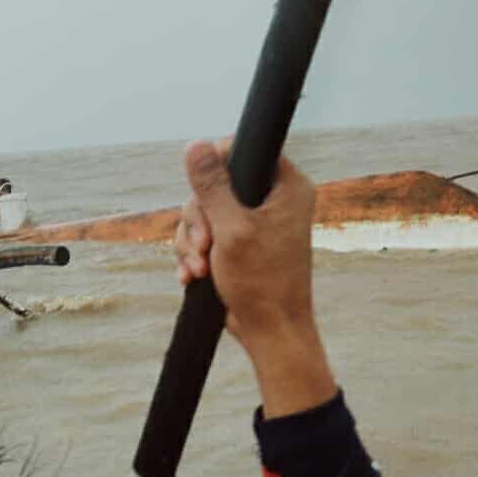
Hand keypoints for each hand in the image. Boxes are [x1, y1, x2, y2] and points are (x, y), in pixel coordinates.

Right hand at [177, 140, 334, 416]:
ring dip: (192, 241)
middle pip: (215, 184)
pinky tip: (191, 276)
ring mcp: (255, 221)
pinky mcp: (239, 242)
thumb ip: (212, 187)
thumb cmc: (262, 282)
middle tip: (203, 245)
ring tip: (197, 269)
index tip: (205, 197)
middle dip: (198, 219)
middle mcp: (274, 198)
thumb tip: (194, 144)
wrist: (270, 332)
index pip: (244, 149)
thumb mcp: (231, 229)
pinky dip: (194, 253)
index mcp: (287, 186)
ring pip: (204, 211)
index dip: (215, 167)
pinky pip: (205, 233)